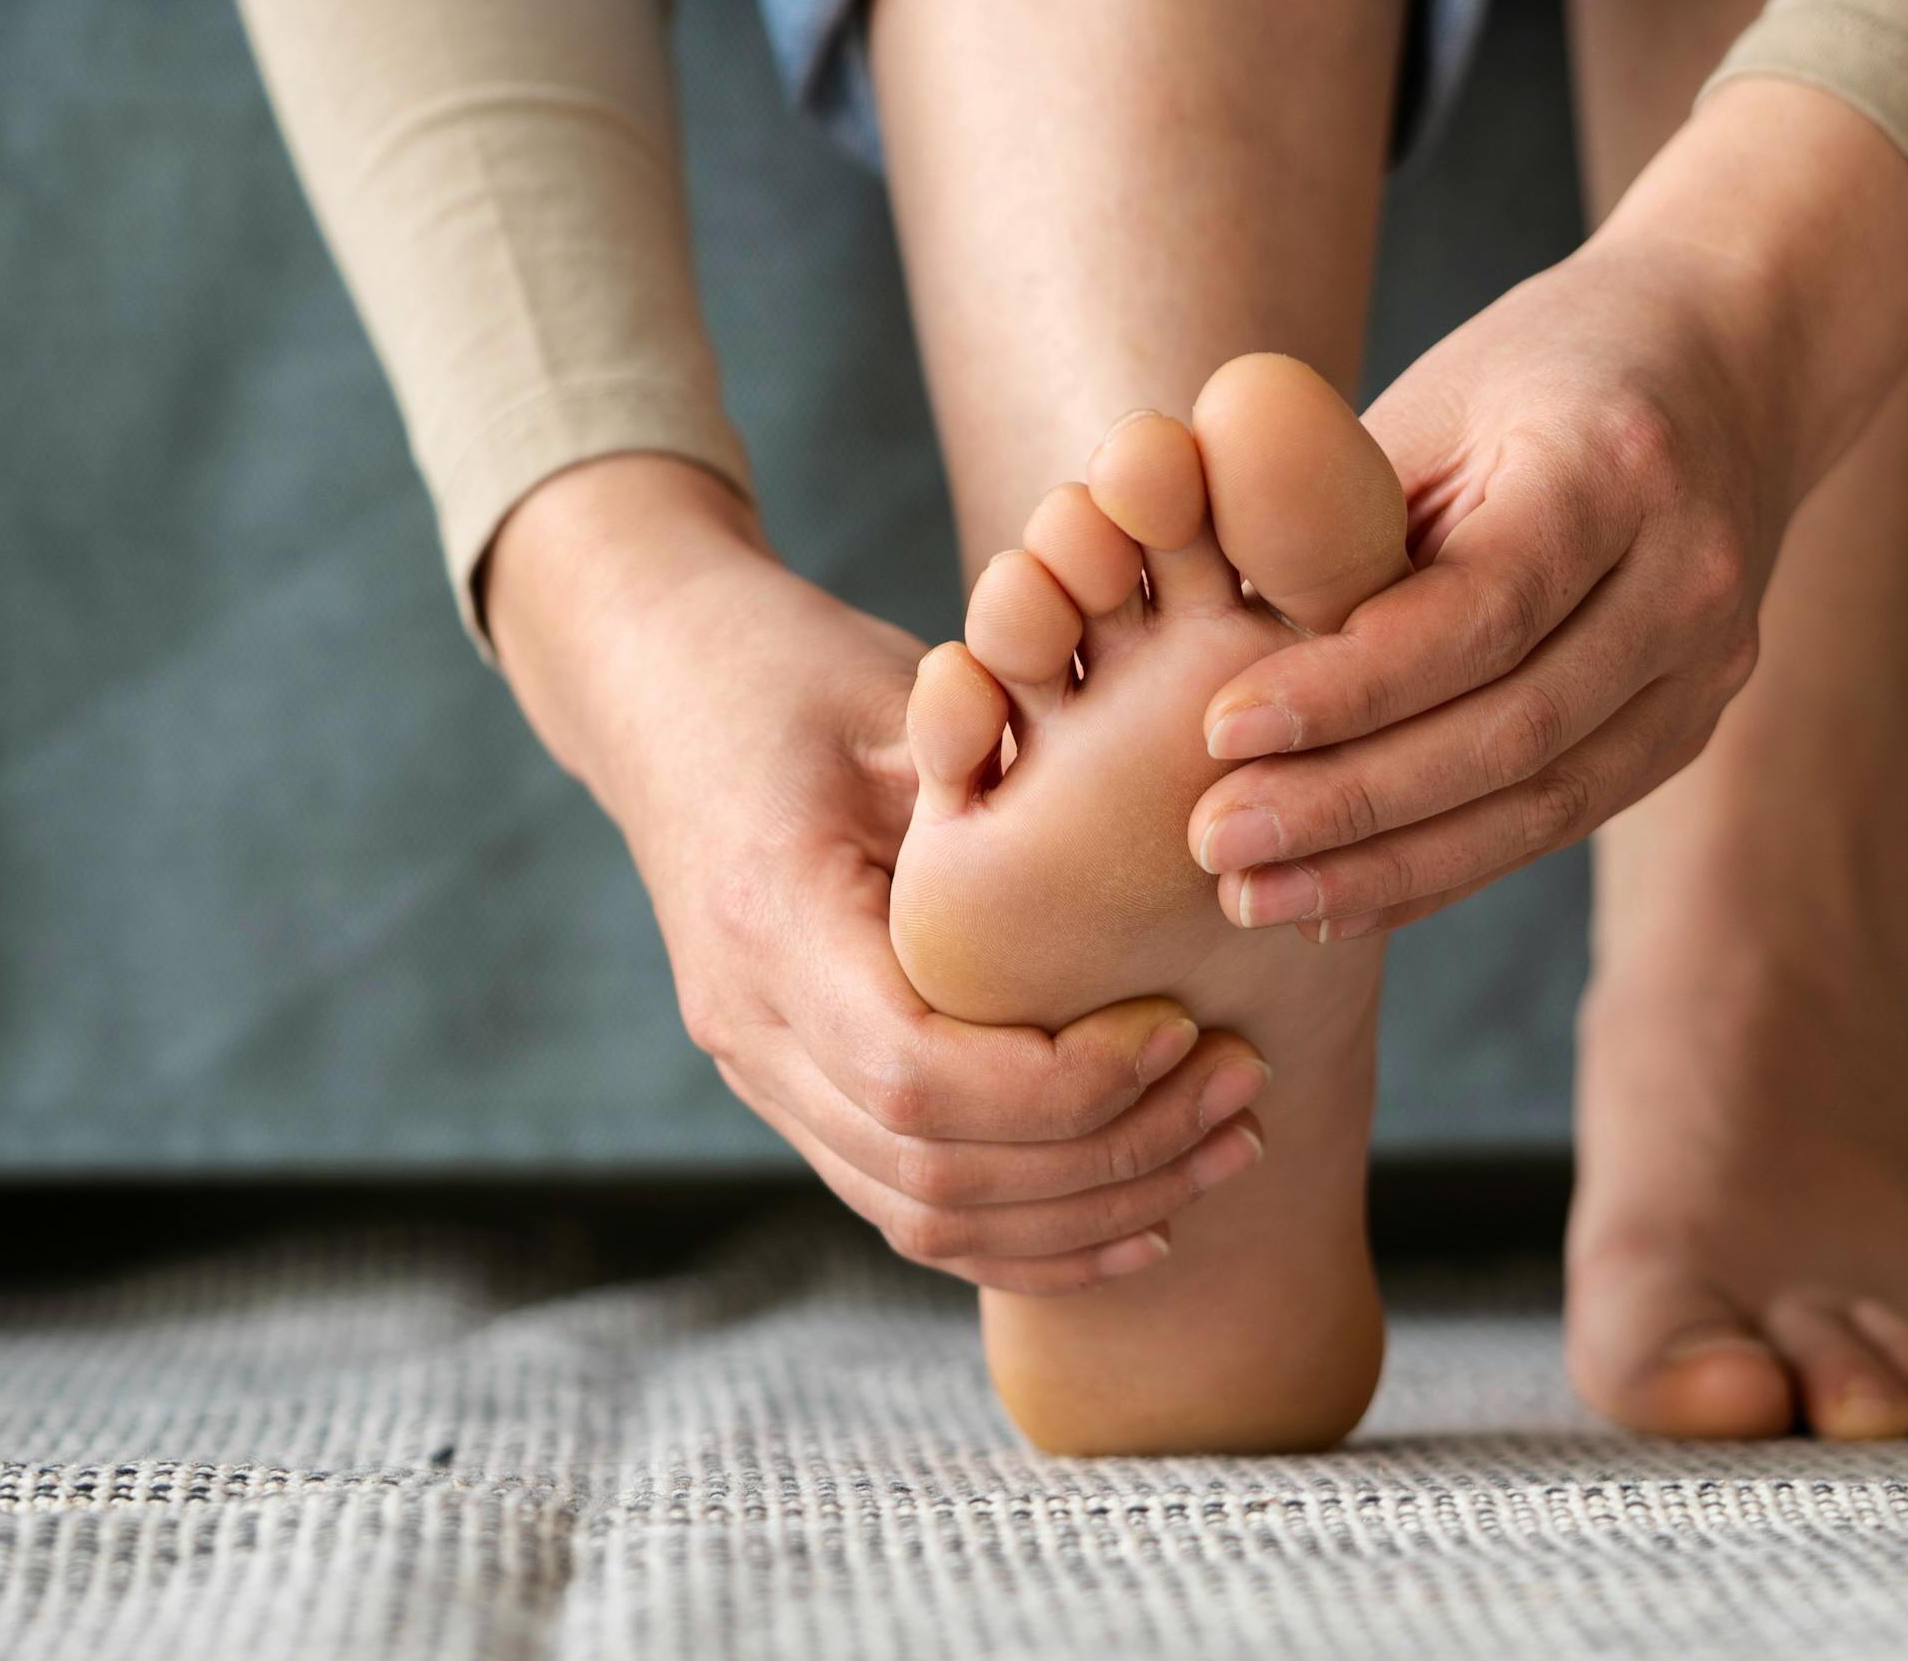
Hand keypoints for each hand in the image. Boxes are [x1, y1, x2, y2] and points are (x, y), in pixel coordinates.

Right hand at [489, 454, 1273, 1293]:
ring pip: (928, 1218)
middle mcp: (749, 1029)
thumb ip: (996, 769)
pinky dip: (1036, 1236)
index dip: (1066, 1084)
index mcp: (771, 922)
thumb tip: (1157, 813)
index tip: (1184, 1026)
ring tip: (1226, 1143)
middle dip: (1111, 1156)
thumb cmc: (792, 672)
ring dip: (1092, 1210)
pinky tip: (1149, 1213)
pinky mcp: (799, 1097)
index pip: (919, 1076)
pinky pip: (914, 1211)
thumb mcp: (894, 692)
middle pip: (933, 1174)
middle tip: (1245, 1088)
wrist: (662, 696)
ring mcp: (763, 1078)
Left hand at [1183, 78, 1907, 935]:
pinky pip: (1562, 817)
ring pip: (1546, 799)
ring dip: (1391, 865)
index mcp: (1618, 465)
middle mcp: (1690, 574)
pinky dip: (1446, 865)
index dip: (1351, 683)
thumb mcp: (1435, 401)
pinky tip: (1342, 900)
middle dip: (1353, 800)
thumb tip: (1209, 644)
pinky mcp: (1693, 724)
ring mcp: (1711, 661)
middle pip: (1516, 726)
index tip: (1221, 727)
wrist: (1725, 361)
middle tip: (1216, 839)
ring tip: (1256, 895)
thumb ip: (1345, 520)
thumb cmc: (1537, 373)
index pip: (1483, 607)